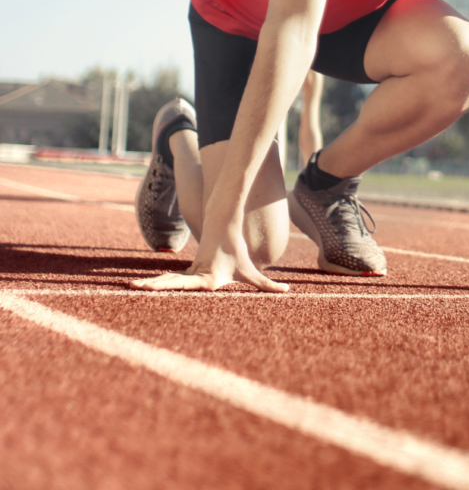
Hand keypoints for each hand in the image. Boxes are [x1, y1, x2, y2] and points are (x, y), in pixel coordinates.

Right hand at [130, 223, 288, 293]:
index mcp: (208, 278)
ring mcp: (189, 273)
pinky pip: (170, 281)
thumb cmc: (239, 252)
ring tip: (130, 288)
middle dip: (154, 286)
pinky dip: (156, 284)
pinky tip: (140, 288)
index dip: (176, 286)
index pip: (189, 284)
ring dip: (150, 285)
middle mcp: (196, 276)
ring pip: (168, 280)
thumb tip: (287, 291)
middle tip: (134, 289)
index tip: (165, 288)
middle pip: (172, 282)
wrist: (225, 227)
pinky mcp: (187, 272)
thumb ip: (267, 285)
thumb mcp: (252, 271)